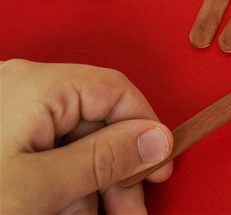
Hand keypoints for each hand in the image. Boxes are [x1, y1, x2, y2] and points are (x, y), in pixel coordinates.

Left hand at [0, 59, 173, 213]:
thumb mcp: (41, 185)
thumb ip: (104, 159)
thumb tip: (156, 140)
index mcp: (36, 85)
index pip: (116, 92)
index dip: (145, 132)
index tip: (158, 170)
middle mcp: (25, 90)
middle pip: (98, 125)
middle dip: (118, 172)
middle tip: (131, 210)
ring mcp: (13, 114)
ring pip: (76, 146)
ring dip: (94, 186)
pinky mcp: (6, 139)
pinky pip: (50, 155)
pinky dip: (64, 185)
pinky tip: (68, 209)